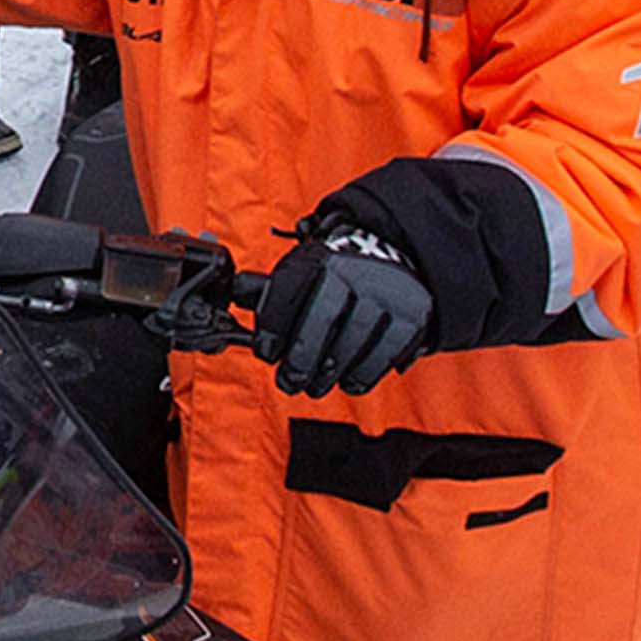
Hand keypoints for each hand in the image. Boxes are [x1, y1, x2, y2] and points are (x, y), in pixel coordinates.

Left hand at [258, 222, 434, 395]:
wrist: (394, 256)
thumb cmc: (336, 276)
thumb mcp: (301, 271)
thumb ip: (267, 290)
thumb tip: (229, 302)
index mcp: (319, 258)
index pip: (288, 293)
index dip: (273, 328)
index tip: (266, 352)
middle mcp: (353, 271)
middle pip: (321, 323)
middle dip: (299, 362)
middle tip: (289, 382)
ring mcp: (385, 293)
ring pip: (351, 345)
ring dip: (328, 374)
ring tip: (316, 384)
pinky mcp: (411, 315)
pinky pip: (383, 356)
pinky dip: (362, 376)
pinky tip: (348, 380)